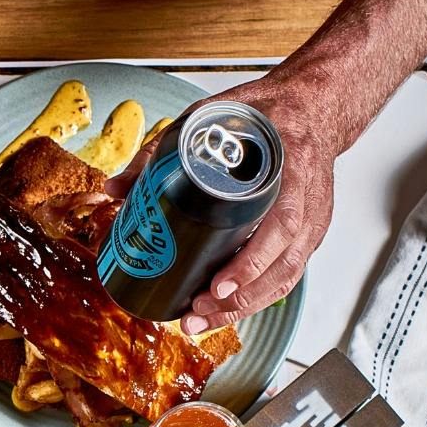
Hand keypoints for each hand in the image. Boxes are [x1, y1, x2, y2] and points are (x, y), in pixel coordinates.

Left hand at [179, 74, 337, 335]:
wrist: (313, 106)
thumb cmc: (261, 114)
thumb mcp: (208, 119)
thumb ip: (159, 152)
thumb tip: (113, 188)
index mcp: (289, 162)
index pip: (282, 222)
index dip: (252, 261)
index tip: (217, 285)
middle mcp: (309, 196)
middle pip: (283, 262)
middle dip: (239, 297)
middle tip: (195, 313)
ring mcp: (314, 218)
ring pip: (286, 276)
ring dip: (245, 306)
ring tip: (200, 321)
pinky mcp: (309, 233)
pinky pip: (288, 274)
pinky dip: (257, 298)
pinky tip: (224, 312)